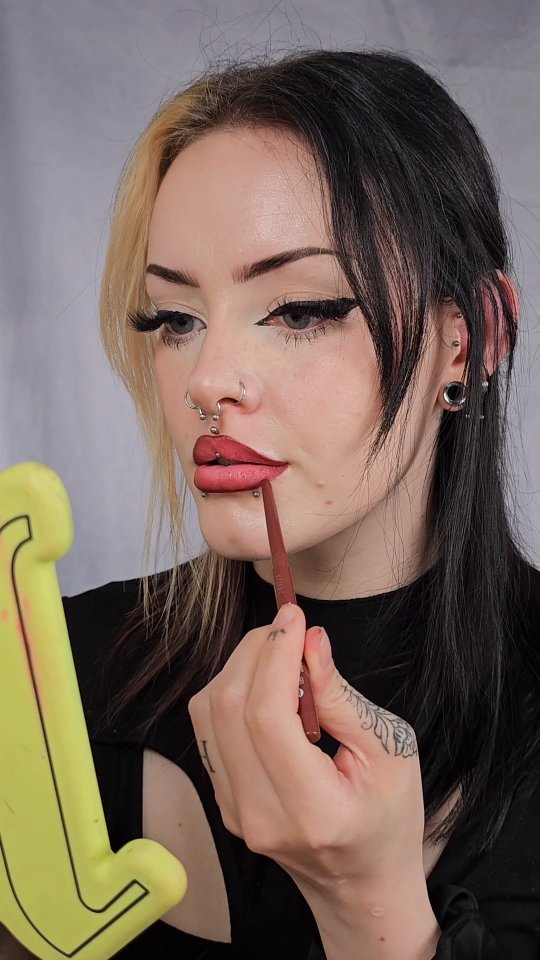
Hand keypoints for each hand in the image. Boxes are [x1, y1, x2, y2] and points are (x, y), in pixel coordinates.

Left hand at [188, 601, 425, 903]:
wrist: (363, 885)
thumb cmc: (388, 820)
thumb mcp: (391, 752)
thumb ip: (343, 698)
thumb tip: (310, 641)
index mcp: (313, 809)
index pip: (268, 716)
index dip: (276, 654)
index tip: (295, 617)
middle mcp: (261, 815)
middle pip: (229, 708)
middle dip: (255, 650)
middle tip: (289, 628)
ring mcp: (235, 812)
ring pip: (208, 713)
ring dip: (240, 666)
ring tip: (281, 655)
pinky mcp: (223, 802)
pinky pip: (209, 730)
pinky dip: (232, 691)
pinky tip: (267, 685)